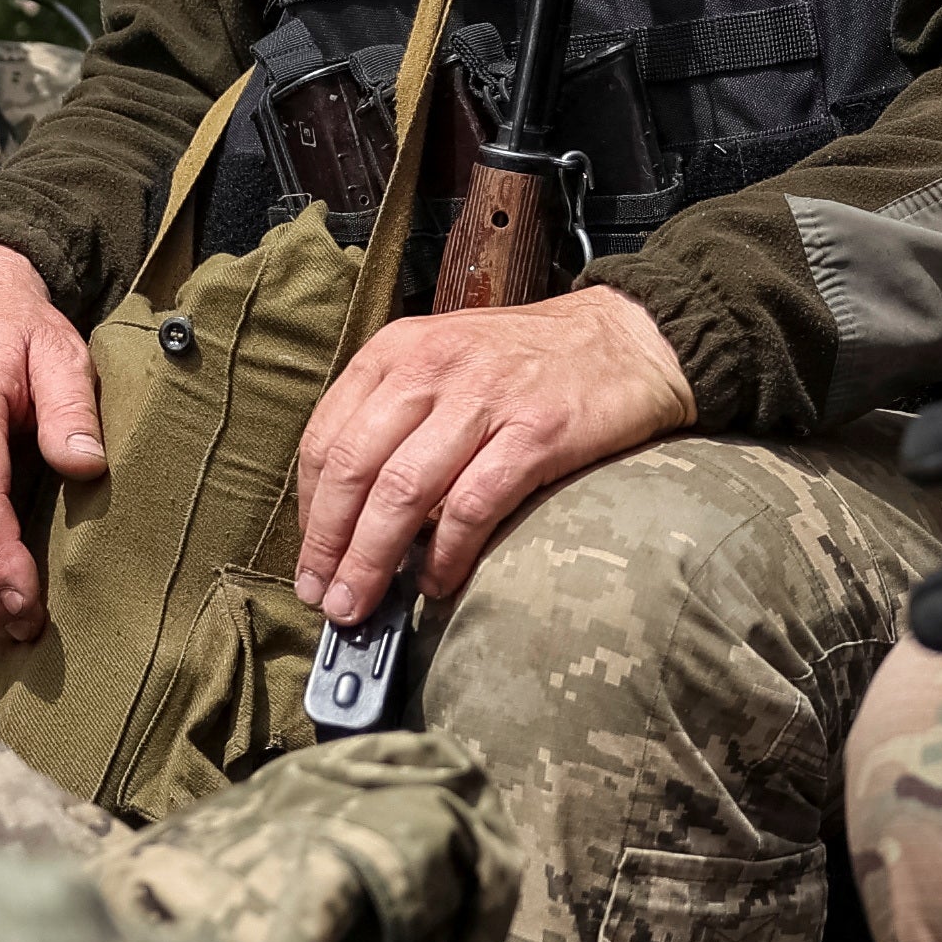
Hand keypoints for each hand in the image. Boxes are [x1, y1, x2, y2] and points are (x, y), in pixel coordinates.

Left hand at [289, 284, 698, 619]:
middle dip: (329, 545)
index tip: (310, 557)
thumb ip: (399, 417)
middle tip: (322, 596)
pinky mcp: (537, 433)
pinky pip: (472, 506)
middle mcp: (434, 366)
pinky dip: (446, 554)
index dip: (309, 509)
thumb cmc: (533, 360)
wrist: (632, 338)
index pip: (326, 437)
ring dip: (372, 560)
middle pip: (354, 469)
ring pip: (402, 492)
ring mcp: (486, 398)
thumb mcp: (448, 359)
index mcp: (400, 350)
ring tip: (360, 603)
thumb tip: (353, 511)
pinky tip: (437, 583)